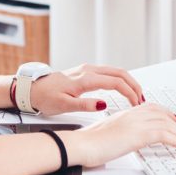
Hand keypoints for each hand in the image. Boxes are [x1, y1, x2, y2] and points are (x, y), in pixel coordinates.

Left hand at [29, 63, 144, 115]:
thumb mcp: (64, 105)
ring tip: (136, 95)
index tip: (137, 104)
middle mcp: (88, 70)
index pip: (116, 82)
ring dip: (128, 81)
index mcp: (85, 78)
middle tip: (142, 99)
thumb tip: (103, 104)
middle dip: (134, 85)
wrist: (32, 88)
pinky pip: (108, 72)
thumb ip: (85, 105)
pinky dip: (120, 79)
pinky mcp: (85, 71)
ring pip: (115, 71)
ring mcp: (87, 69)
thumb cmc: (46, 97)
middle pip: (119, 72)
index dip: (129, 92)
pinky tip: (122, 88)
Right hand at [62, 103, 175, 167]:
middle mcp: (132, 115)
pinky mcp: (138, 134)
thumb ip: (118, 131)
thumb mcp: (106, 133)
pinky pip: (164, 135)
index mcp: (124, 113)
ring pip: (166, 123)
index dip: (164, 112)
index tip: (172, 118)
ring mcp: (136, 123)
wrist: (81, 143)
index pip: (150, 108)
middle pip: (161, 114)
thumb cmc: (88, 141)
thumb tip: (123, 138)